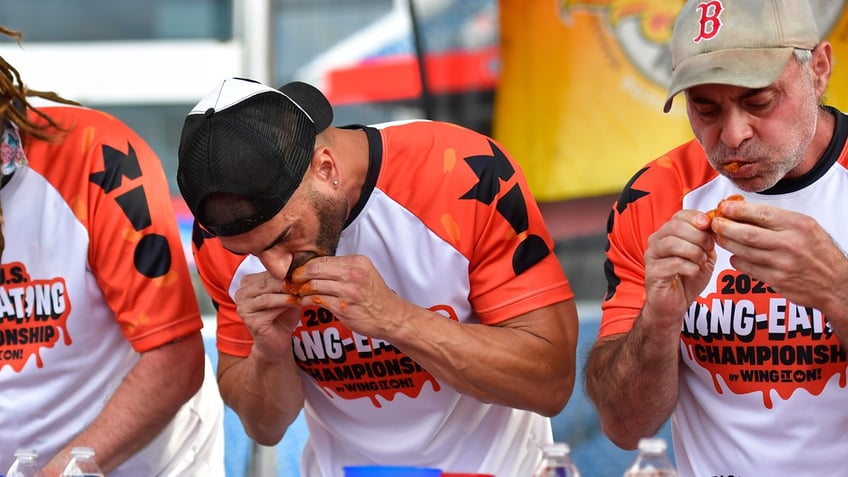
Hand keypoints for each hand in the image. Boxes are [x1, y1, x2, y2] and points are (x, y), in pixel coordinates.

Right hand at [234, 271, 302, 362]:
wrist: (277, 342)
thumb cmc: (282, 316)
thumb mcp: (286, 294)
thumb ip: (288, 282)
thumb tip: (302, 268)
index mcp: (247, 283)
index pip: (268, 273)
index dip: (287, 272)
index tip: (305, 272)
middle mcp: (241, 293)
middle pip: (267, 282)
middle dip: (288, 282)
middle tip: (305, 281)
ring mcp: (243, 307)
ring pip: (268, 295)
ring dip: (287, 294)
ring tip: (303, 293)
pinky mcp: (250, 320)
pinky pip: (270, 309)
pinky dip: (285, 305)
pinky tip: (298, 304)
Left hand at [288, 254, 413, 338]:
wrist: (391, 317)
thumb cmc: (376, 296)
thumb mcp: (364, 273)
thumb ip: (343, 268)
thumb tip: (317, 267)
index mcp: (357, 262)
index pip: (322, 259)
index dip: (306, 265)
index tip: (298, 271)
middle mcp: (353, 274)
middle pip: (315, 269)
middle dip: (299, 275)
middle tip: (291, 281)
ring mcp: (348, 291)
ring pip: (313, 285)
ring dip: (301, 290)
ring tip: (296, 292)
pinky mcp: (343, 308)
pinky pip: (317, 301)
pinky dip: (306, 301)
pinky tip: (304, 302)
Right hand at [643, 209, 716, 329]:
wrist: (674, 305)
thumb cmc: (686, 280)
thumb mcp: (702, 256)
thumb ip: (706, 241)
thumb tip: (715, 226)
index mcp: (667, 234)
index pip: (678, 216)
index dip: (695, 217)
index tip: (708, 225)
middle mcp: (656, 242)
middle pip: (675, 227)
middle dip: (698, 236)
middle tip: (708, 248)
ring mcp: (652, 257)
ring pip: (673, 243)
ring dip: (693, 252)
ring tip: (700, 261)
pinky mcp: (653, 273)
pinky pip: (674, 263)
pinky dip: (690, 267)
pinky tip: (693, 272)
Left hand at [711, 199, 847, 311]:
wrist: (835, 283)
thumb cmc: (818, 252)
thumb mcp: (806, 227)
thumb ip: (778, 219)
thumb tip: (744, 209)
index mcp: (798, 225)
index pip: (762, 214)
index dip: (738, 210)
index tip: (724, 207)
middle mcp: (790, 243)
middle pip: (747, 234)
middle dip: (725, 227)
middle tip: (714, 223)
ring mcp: (783, 263)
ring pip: (744, 251)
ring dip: (727, 243)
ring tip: (719, 237)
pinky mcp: (776, 280)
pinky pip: (747, 268)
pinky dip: (737, 260)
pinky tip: (734, 255)